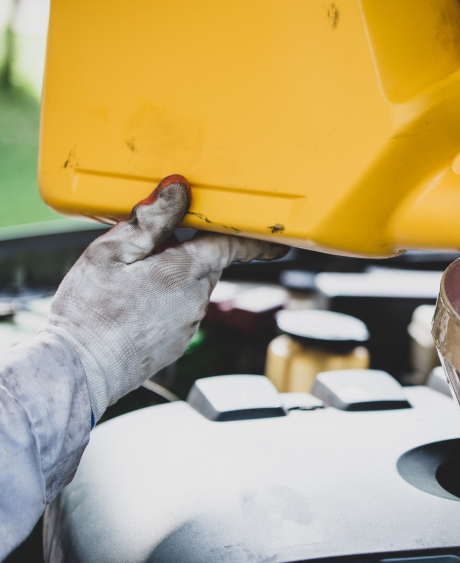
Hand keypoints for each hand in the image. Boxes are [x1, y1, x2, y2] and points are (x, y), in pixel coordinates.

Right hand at [42, 175, 287, 416]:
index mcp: (185, 271)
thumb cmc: (91, 312)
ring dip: (170, 277)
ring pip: (189, 288)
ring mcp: (187, 326)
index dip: (256, 241)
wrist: (79, 370)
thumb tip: (179, 192)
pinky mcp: (175, 344)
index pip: (233, 247)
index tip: (277, 239)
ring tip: (127, 281)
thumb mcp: (112, 252)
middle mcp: (196, 300)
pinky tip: (129, 306)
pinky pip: (177, 311)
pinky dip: (162, 302)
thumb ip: (150, 220)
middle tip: (147, 247)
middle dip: (186, 251)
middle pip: (205, 264)